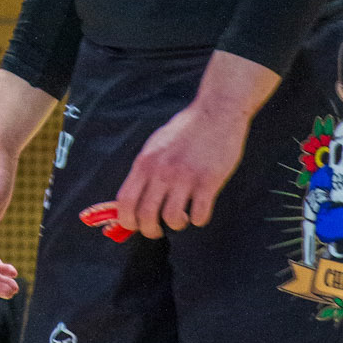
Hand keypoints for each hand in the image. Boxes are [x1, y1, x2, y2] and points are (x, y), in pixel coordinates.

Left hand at [114, 50, 278, 238]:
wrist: (216, 112)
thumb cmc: (186, 129)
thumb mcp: (156, 145)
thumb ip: (144, 170)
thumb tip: (132, 197)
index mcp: (145, 162)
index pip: (125, 201)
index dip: (126, 221)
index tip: (134, 226)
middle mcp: (162, 171)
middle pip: (146, 215)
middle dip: (150, 230)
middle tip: (158, 230)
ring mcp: (185, 177)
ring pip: (173, 218)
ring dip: (177, 225)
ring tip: (182, 218)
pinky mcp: (209, 181)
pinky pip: (200, 214)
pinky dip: (199, 219)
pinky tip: (200, 210)